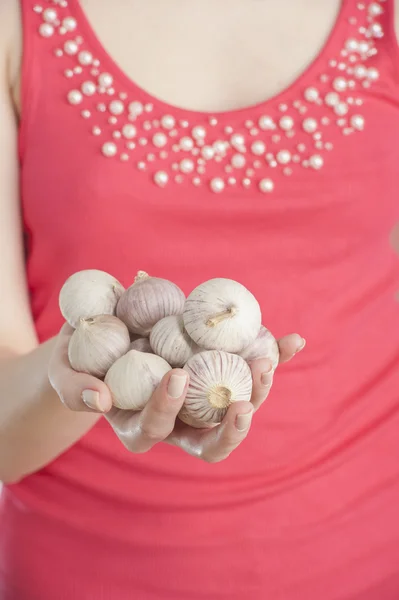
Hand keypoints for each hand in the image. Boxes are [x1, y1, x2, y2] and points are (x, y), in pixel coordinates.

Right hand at [49, 324, 304, 462]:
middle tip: (240, 403)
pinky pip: (249, 371)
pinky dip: (274, 358)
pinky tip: (296, 341)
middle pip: (210, 440)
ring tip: (268, 359)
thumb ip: (75, 385)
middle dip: (230, 427)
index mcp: (140, 424)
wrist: (99, 338)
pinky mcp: (218, 373)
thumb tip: (100, 396)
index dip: (166, 411)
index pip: (155, 430)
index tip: (175, 377)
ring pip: (236, 407)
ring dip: (257, 389)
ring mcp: (201, 400)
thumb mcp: (66, 370)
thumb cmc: (77, 360)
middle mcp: (177, 421)